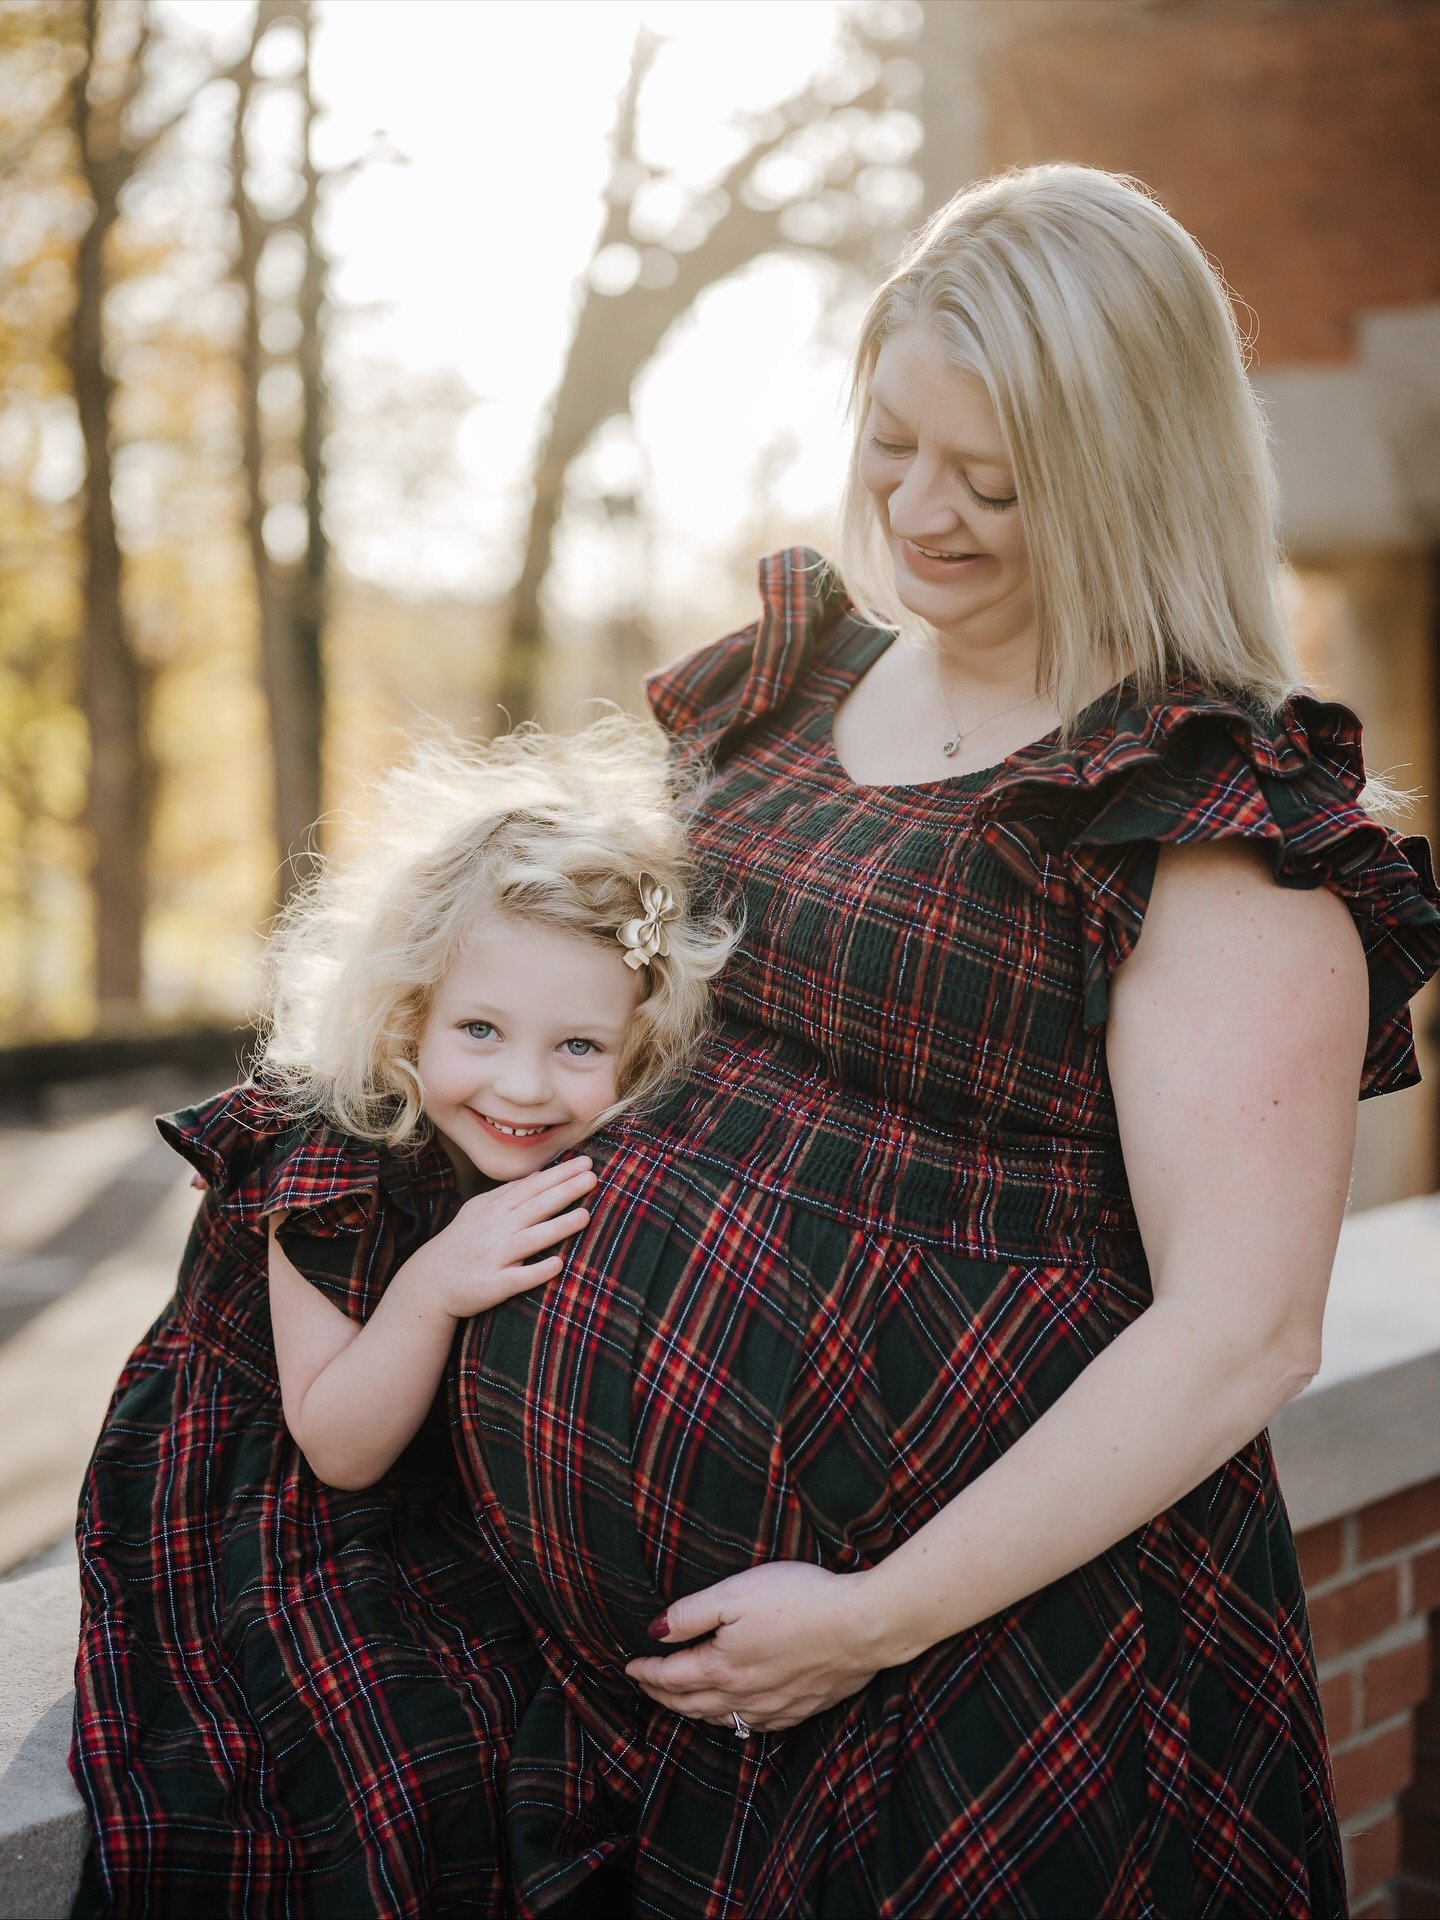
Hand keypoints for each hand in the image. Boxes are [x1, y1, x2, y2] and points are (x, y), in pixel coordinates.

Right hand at [404, 1157, 595, 1317]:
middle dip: (564, 1191)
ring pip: (530, 1240)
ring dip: (557, 1227)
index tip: (585, 1162)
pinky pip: (517, 1278)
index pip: (532, 1187)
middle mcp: (496, 1230)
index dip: (559, 1174)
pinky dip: (536, 1271)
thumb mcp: (480, 1210)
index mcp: (496, 1209)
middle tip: (592, 1177)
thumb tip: (539, 1174)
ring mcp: (494, 1257)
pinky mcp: (491, 1285)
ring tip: (584, 1215)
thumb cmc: (462, 1242)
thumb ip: (509, 1193)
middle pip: (535, 1207)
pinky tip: (557, 1265)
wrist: (430, 1281)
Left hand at [624, 1560, 885, 1733]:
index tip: (628, 1666)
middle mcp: (742, 1696)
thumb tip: (654, 1632)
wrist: (861, 1626)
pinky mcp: (799, 1709)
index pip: (670, 1677)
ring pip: (720, 1719)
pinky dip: (732, 1721)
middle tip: (645, 1686)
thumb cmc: (798, 1600)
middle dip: (662, 1695)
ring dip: (693, 1711)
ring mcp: (772, 1707)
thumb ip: (690, 1614)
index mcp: (720, 1667)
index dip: (645, 1672)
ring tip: (680, 1702)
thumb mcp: (735, 1593)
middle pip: (690, 1704)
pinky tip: (734, 1715)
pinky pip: (753, 1726)